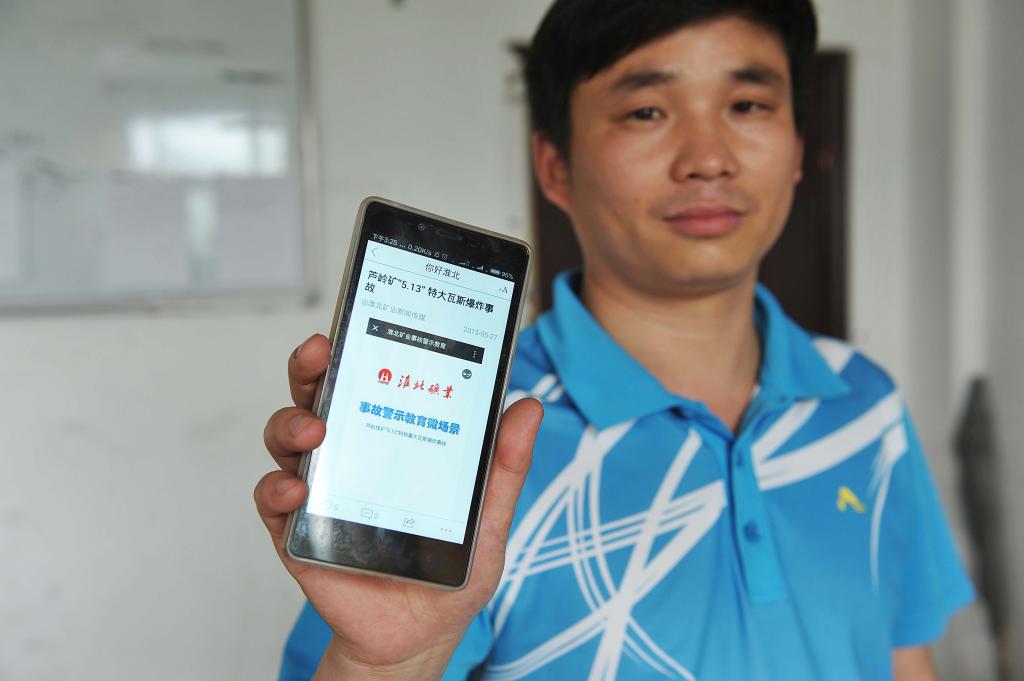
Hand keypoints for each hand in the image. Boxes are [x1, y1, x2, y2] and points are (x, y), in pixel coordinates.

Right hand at [255, 334, 542, 679]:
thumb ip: (504, 466)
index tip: (363, 320)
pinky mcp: (296, 529)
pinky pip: (273, 497)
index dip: (360, 346)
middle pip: (319, 394)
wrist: (420, 635)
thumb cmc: (450, 571)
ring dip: (292, 422)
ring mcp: (320, 488)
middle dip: (313, 366)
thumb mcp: (487, 516)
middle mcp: (349, 452)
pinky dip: (277, 487)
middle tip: (320, 352)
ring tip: (315, 429)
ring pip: (287, 436)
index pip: (370, 380)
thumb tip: (530, 407)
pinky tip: (297, 487)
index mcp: (390, 438)